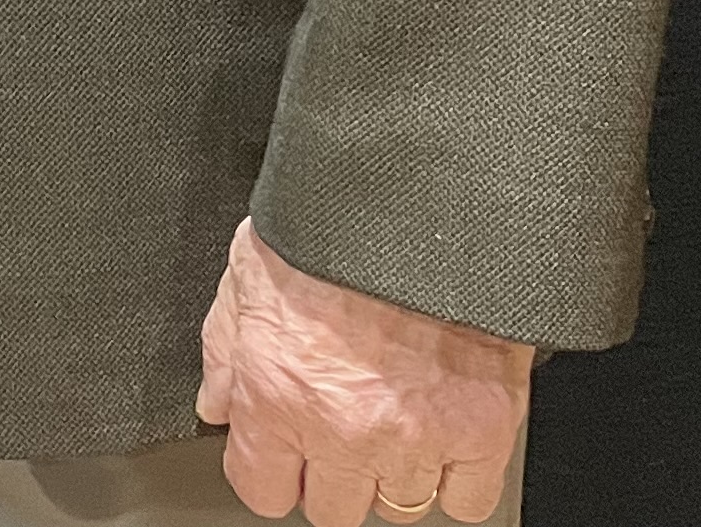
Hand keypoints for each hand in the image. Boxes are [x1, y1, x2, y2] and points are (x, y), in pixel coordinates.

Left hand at [196, 218, 530, 522]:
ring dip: (389, 474)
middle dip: (329, 474)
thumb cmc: (330, 231)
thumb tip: (218, 405)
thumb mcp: (246, 276)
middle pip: (333, 509)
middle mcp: (344, 429)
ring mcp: (417, 438)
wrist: (417, 204)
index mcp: (278, 394)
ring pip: (398, 507)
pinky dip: (454, 478)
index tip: (279, 454)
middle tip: (335, 433)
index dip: (269, 471)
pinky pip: (466, 501)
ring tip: (388, 423)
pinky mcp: (482, 431)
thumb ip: (225, 352)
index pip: (262, 490)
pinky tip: (438, 438)